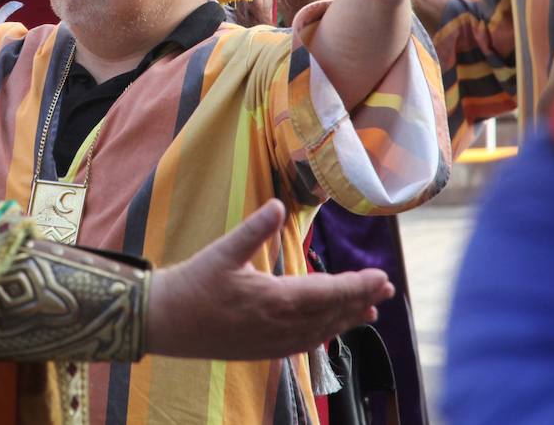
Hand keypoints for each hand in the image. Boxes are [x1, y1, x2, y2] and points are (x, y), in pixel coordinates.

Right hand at [145, 199, 392, 360]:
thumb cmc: (192, 284)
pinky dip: (323, 335)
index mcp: (274, 299)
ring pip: (320, 331)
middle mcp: (280, 325)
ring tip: (370, 311)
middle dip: (361, 300)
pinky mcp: (263, 351)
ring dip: (347, 319)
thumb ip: (254, 229)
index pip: (328, 292)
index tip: (382, 277)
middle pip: (331, 313)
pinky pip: (303, 344)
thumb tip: (277, 203)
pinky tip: (329, 330)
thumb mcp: (222, 251)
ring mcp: (273, 342)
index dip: (358, 285)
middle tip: (387, 289)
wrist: (165, 322)